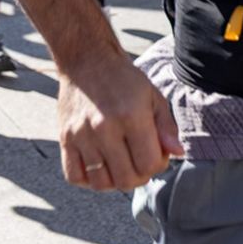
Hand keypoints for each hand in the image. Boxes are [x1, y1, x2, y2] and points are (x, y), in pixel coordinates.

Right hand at [57, 53, 181, 191]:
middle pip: (126, 179)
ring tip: (121, 165)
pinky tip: (100, 167)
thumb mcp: (153, 96)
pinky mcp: (64, 139)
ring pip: (101, 184)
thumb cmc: (124, 79)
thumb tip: (178, 153)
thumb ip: (167, 127)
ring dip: (115, 181)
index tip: (157, 153)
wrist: (87, 60)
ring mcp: (82, 135)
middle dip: (140, 177)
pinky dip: (89, 180)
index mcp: (132, 115)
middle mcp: (104, 128)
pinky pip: (75, 177)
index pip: (149, 164)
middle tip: (140, 162)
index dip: (158, 165)